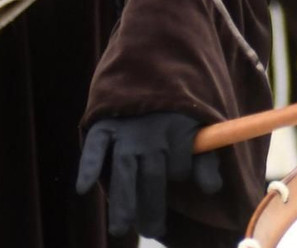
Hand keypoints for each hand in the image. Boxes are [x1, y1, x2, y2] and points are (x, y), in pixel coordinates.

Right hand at [77, 112, 221, 239]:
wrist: (151, 65)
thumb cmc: (177, 108)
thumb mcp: (199, 125)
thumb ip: (205, 158)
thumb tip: (213, 190)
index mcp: (178, 130)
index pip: (180, 166)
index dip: (180, 175)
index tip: (176, 182)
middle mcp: (151, 132)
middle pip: (151, 176)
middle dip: (152, 207)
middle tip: (152, 231)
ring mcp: (125, 130)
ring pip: (124, 169)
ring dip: (122, 200)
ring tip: (121, 229)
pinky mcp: (103, 125)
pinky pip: (94, 147)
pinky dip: (87, 166)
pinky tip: (83, 188)